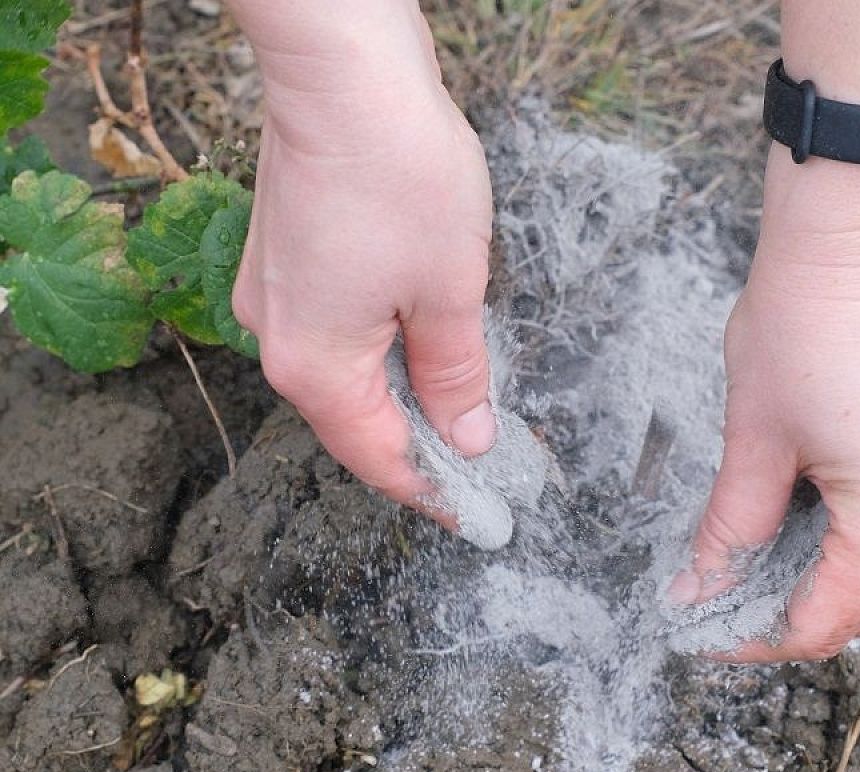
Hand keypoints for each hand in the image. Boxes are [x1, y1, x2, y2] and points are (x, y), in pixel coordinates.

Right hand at [231, 10, 495, 511]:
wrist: (340, 72)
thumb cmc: (397, 175)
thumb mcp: (450, 289)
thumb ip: (456, 374)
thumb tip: (464, 436)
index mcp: (316, 364)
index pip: (378, 457)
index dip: (433, 491)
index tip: (479, 514)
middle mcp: (278, 338)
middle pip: (358, 418)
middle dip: (423, 443)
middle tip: (487, 459)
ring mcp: (274, 294)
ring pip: (348, 371)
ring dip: (405, 391)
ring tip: (466, 403)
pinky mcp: (285, 258)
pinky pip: (338, 328)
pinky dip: (383, 347)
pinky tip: (424, 339)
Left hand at [671, 149, 859, 661]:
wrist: (859, 230)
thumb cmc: (802, 319)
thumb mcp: (754, 437)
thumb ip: (729, 528)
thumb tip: (697, 590)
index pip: (824, 620)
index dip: (757, 637)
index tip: (703, 630)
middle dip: (788, 610)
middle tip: (718, 595)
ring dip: (822, 575)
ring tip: (753, 554)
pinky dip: (855, 538)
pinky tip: (803, 515)